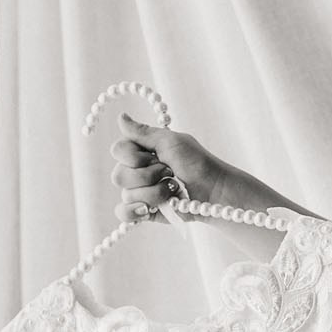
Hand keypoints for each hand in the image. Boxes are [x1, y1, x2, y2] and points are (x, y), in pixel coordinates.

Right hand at [108, 113, 237, 225]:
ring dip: (155, 192)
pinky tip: (148, 209)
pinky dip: (134, 211)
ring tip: (173, 190)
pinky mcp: (145, 211)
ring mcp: (140, 192)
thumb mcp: (170, 141)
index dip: (134, 156)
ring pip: (127, 195)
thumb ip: (142, 132)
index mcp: (141, 151)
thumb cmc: (196, 162)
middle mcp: (137, 171)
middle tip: (169, 173)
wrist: (214, 190)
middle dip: (148, 176)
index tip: (157, 156)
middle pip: (119, 176)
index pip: (117, 151)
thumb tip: (120, 117)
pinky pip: (123, 214)